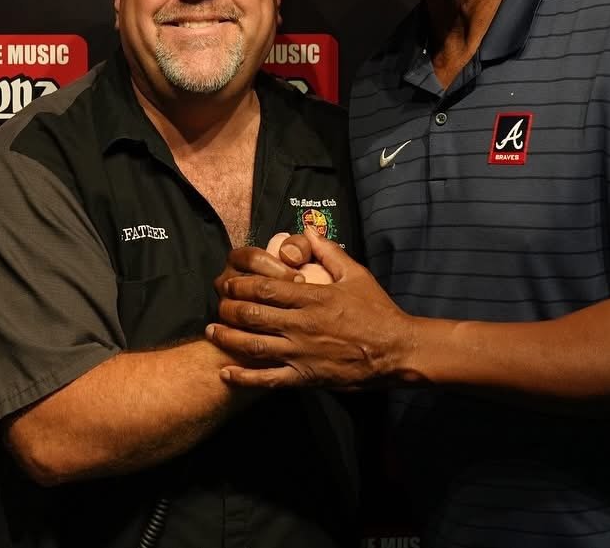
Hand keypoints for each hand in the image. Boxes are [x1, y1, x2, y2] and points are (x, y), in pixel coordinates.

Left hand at [207, 233, 414, 388]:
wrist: (398, 350)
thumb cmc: (377, 310)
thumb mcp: (355, 274)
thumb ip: (328, 251)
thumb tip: (307, 229)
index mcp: (312, 297)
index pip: (265, 288)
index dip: (240, 284)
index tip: (228, 282)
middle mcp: (302, 325)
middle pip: (252, 315)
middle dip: (228, 307)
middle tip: (217, 303)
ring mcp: (302, 353)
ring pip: (254, 346)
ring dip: (228, 337)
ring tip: (211, 330)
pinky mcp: (306, 377)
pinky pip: (268, 379)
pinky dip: (244, 377)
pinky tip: (226, 372)